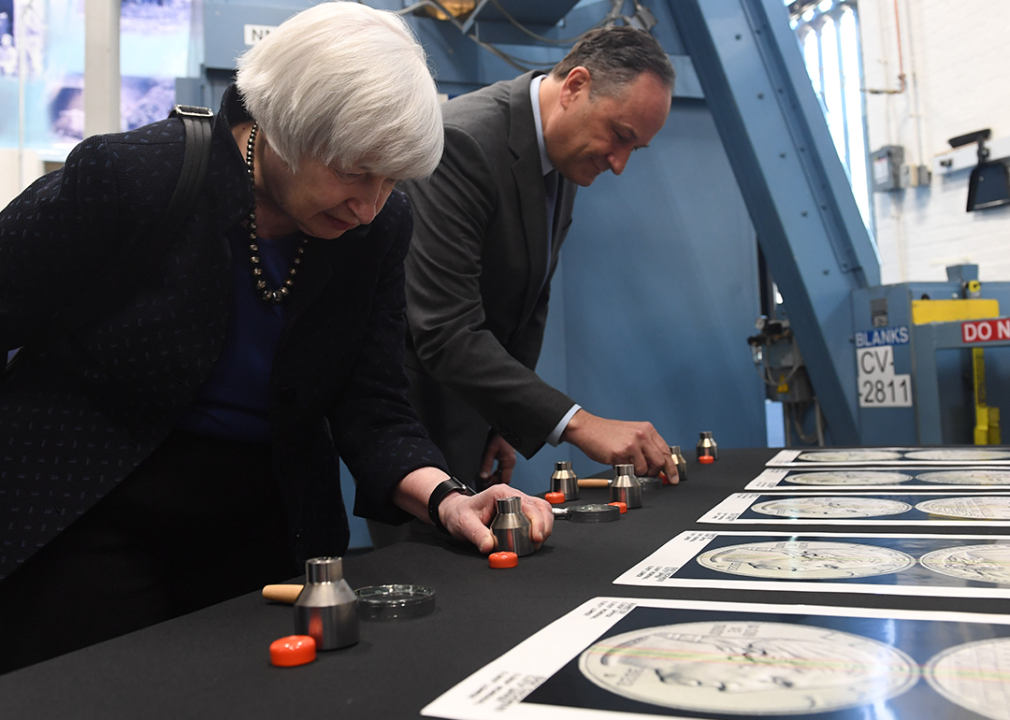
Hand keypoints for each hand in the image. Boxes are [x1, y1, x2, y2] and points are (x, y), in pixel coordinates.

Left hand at [438, 484, 553, 553]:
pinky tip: (535, 538)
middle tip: (537, 542)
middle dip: (544, 525)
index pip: (527, 504)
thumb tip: (489, 546)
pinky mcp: (519, 511)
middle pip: (539, 506)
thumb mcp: (465, 524)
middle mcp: (512, 495)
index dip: (536, 520)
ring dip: (544, 526)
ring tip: (537, 542)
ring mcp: (517, 503)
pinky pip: (537, 516)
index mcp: (501, 493)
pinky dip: (540, 527)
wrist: (457, 512)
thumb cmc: (461, 513)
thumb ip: (477, 535)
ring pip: (542, 510)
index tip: (536, 536)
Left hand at [479, 434, 515, 485]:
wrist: (501, 427)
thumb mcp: (491, 450)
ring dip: (493, 478)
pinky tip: (487, 474)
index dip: (497, 485)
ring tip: (484, 480)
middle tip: (483, 485)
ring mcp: (508, 461)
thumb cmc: (499, 435)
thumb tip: (483, 476)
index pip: (506, 480)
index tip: (488, 488)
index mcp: (509, 462)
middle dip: (494, 482)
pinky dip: (494, 473)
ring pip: (501, 474)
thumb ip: (487, 464)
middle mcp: (510, 462)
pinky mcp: (504, 458)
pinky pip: (500, 469)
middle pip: (503, 478)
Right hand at [561, 409, 678, 482]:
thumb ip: (645, 445)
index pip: (666, 451)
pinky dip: (626, 470)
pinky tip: (618, 461)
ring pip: (646, 468)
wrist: (587, 429)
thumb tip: (657, 463)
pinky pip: (631, 470)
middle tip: (648, 475)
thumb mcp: (631, 433)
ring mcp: (632, 444)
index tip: (673, 477)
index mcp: (647, 429)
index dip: (672, 467)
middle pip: (660, 461)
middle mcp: (642, 435)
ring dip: (638, 472)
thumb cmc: (607, 433)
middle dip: (655, 472)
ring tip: (628, 465)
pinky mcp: (622, 453)